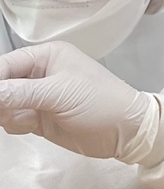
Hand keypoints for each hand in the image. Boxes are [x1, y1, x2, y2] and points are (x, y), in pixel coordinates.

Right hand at [0, 42, 156, 160]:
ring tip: (28, 119)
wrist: (126, 132)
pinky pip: (12, 119)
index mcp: (46, 56)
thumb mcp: (59, 94)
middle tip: (15, 112)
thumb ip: (20, 93)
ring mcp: (38, 97)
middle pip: (2, 84)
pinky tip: (30, 126)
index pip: (5, 64)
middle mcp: (39, 74)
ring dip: (8, 114)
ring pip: (4, 104)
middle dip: (1, 100)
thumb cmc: (101, 103)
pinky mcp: (39, 118)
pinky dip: (14, 124)